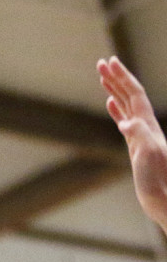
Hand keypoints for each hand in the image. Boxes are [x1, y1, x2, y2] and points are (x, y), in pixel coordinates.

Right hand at [98, 56, 166, 230]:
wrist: (165, 200)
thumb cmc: (157, 181)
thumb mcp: (148, 156)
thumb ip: (139, 136)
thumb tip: (125, 122)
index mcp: (148, 126)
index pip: (135, 94)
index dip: (123, 77)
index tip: (110, 61)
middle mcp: (146, 127)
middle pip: (131, 95)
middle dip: (117, 78)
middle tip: (102, 62)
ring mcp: (141, 136)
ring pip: (127, 105)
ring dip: (116, 89)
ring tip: (104, 76)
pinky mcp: (135, 146)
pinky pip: (125, 121)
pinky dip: (117, 109)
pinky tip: (111, 104)